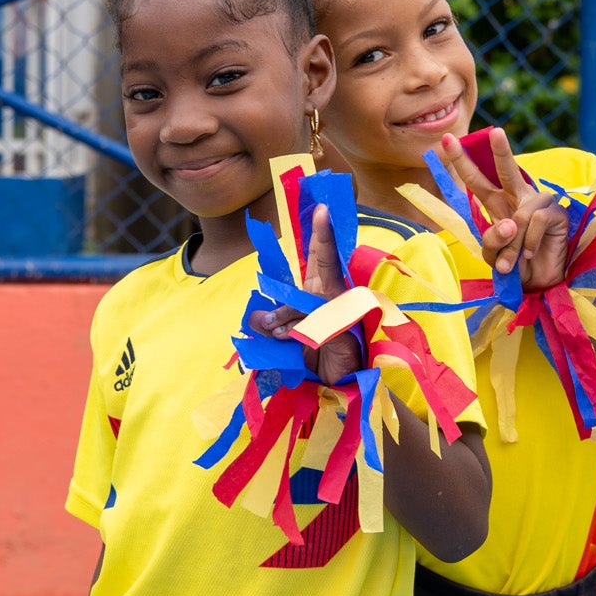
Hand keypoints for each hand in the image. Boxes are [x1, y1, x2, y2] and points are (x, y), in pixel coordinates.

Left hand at [247, 205, 364, 385]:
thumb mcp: (285, 339)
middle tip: (322, 208)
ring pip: (305, 299)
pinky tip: (287, 338)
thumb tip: (254, 318)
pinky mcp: (341, 328)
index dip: (319, 235)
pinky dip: (294, 330)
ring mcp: (340, 311)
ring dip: (284, 316)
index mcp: (320, 293)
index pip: (318, 259)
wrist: (335, 387)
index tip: (321, 208)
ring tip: (276, 331)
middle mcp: (332, 296)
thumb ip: (270, 325)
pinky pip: (311, 321)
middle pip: (324, 261)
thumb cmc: (315, 358)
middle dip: (323, 236)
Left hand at [438, 128, 570, 292]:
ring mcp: (538, 202)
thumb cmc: (514, 264)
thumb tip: (510, 224)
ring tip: (513, 262)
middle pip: (506, 170)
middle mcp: (517, 196)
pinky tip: (530, 253)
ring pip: (520, 216)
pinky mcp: (555, 212)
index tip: (445, 140)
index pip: (476, 179)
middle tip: (495, 131)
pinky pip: (536, 223)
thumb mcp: (494, 255)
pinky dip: (529, 242)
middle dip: (500, 151)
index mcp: (496, 202)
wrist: (539, 281)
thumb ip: (493, 241)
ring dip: (513, 244)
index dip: (461, 160)